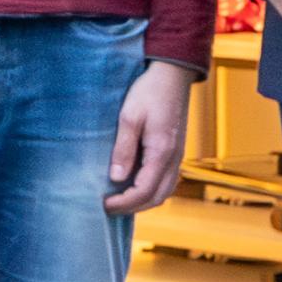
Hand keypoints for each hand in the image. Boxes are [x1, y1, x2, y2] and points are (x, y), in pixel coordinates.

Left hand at [102, 60, 192, 215]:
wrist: (173, 74)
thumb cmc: (149, 92)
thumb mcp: (130, 117)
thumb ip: (124, 148)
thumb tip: (116, 178)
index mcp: (162, 152)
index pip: (144, 191)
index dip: (123, 203)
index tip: (104, 204)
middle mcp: (174, 159)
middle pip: (156, 197)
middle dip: (132, 207)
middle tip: (108, 207)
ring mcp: (177, 156)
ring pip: (163, 191)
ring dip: (142, 201)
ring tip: (119, 199)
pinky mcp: (176, 151)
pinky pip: (166, 181)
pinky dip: (150, 190)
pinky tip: (133, 185)